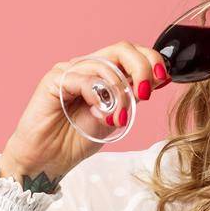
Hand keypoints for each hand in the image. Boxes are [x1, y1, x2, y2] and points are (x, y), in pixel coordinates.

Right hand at [0, 39, 171, 181]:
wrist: (47, 161)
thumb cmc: (74, 141)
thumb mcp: (114, 119)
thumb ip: (129, 100)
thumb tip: (153, 83)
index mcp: (102, 74)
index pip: (131, 54)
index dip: (151, 62)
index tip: (163, 80)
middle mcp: (86, 67)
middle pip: (122, 49)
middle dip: (142, 68)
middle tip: (144, 93)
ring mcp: (69, 71)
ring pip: (105, 66)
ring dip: (119, 94)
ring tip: (117, 118)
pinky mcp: (53, 80)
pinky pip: (83, 78)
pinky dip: (98, 96)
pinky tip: (100, 115)